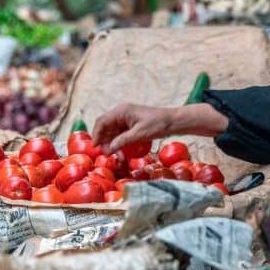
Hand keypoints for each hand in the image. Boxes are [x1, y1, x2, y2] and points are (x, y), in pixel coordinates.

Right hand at [92, 103, 228, 153]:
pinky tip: (124, 154)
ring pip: (113, 133)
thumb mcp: (139, 134)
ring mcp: (126, 119)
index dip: (96, 134)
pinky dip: (121, 144)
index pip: (102, 121)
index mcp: (121, 111)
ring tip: (119, 157)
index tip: (96, 147)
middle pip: (106, 128)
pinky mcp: (132, 125)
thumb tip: (108, 149)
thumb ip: (122, 141)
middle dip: (105, 142)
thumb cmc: (158, 124)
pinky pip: (121, 135)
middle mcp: (121, 113)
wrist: (174, 121)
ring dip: (114, 145)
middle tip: (109, 155)